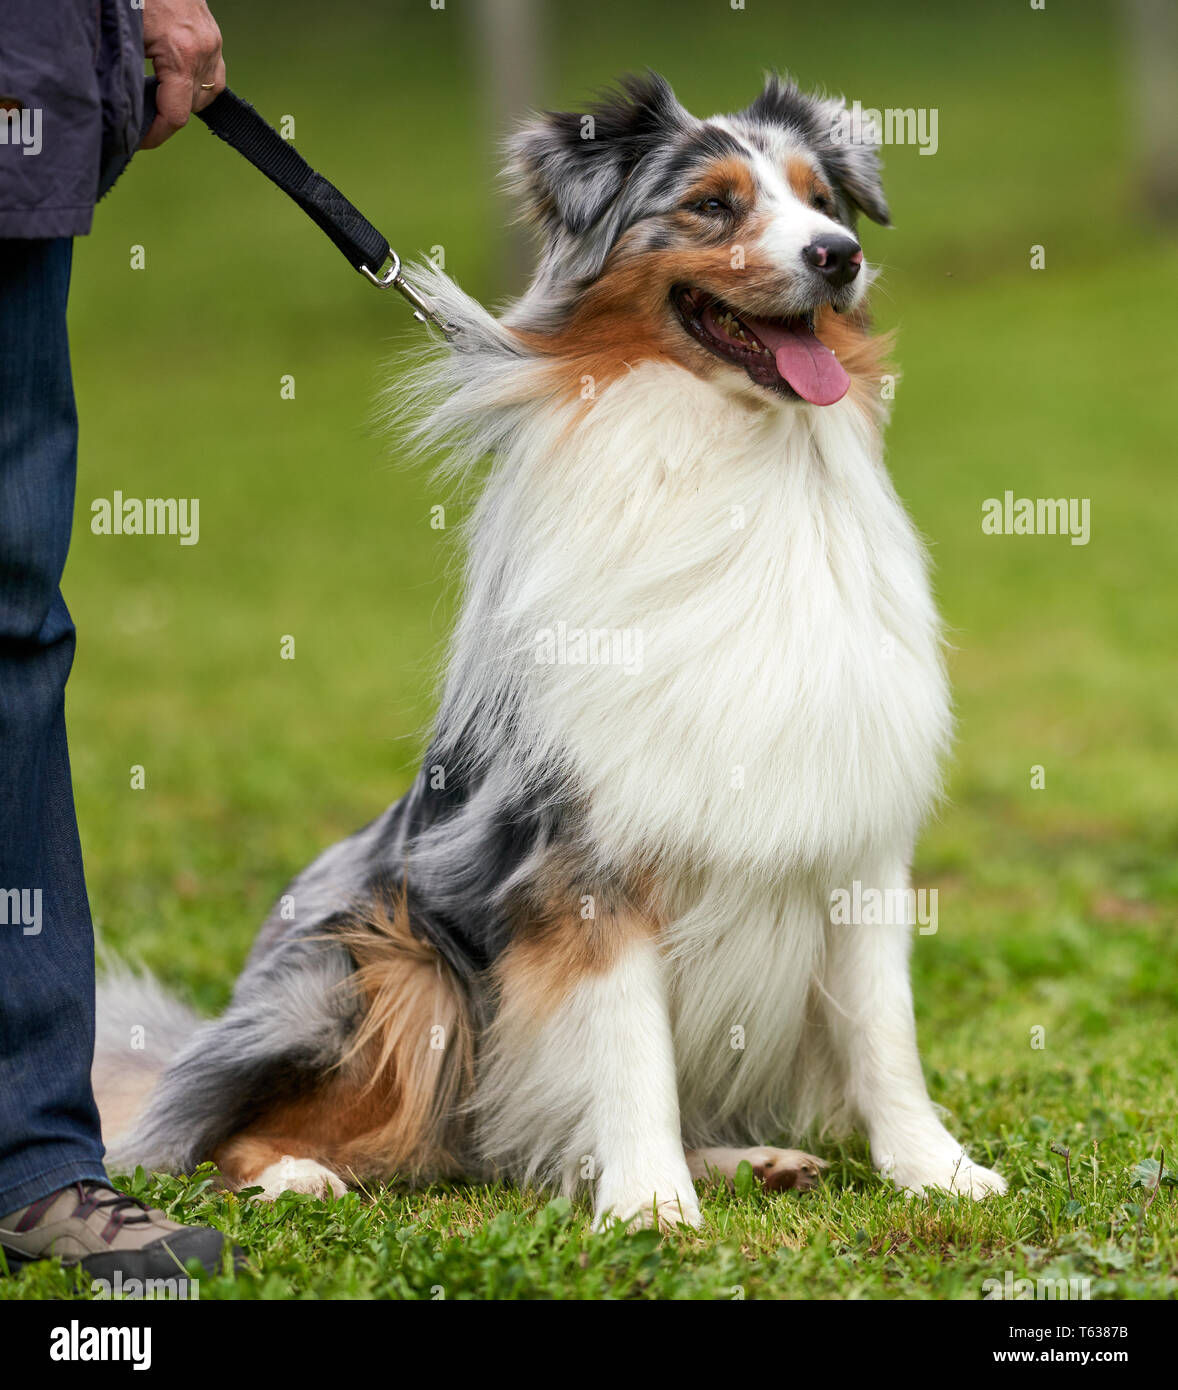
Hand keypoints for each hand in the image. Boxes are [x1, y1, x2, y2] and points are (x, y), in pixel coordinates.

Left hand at [140, 0, 225, 148]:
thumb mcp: (126, 36)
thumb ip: (129, 74)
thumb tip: (125, 107)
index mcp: (181, 52)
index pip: (175, 114)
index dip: (155, 134)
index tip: (140, 140)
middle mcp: (204, 49)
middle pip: (191, 106)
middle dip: (166, 115)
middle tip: (141, 117)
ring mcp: (213, 42)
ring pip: (206, 94)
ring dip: (183, 100)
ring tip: (158, 98)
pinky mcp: (213, 35)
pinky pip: (213, 75)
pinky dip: (195, 84)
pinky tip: (177, 82)